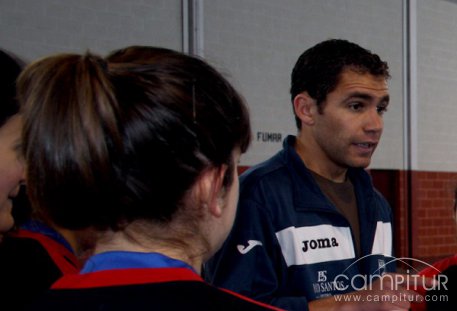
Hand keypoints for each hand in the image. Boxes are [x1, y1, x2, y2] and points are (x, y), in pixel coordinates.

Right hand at [309, 273, 435, 310]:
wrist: (349, 303)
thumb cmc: (366, 298)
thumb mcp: (382, 288)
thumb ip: (396, 288)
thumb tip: (415, 295)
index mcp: (389, 277)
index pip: (411, 278)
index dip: (424, 282)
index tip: (435, 284)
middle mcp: (389, 282)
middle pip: (410, 297)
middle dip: (405, 302)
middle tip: (388, 303)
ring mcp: (387, 292)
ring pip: (406, 306)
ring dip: (398, 309)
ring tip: (383, 307)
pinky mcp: (385, 302)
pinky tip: (382, 309)